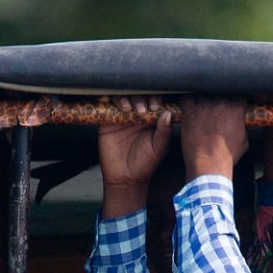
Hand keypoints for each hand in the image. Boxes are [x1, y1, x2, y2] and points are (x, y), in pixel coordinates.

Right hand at [97, 99, 174, 215]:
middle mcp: (136, 113)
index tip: (154, 107)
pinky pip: (104, 104)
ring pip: (121, 95)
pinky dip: (105, 98)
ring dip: (124, 97)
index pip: (153, 99)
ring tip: (127, 110)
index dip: (154, 97)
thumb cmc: (145, 163)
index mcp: (151, 118)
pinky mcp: (106, 120)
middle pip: (137, 94)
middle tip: (141, 111)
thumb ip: (164, 131)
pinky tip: (107, 100)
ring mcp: (121, 115)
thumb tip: (168, 113)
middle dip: (140, 98)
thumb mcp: (159, 148)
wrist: (125, 178)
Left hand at [180, 98, 249, 179]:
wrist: (210, 166)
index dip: (233, 97)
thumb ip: (241, 127)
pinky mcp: (190, 112)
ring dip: (201, 100)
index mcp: (236, 110)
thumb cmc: (227, 158)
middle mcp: (221, 104)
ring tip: (200, 110)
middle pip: (218, 93)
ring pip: (202, 94)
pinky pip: (186, 98)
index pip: (237, 94)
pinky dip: (186, 100)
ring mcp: (205, 106)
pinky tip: (186, 105)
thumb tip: (240, 124)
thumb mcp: (244, 143)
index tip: (230, 102)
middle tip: (212, 110)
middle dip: (216, 100)